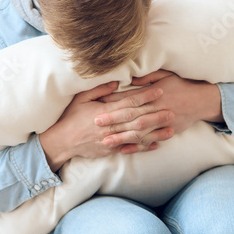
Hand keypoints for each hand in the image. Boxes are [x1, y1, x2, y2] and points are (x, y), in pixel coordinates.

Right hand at [38, 81, 172, 170]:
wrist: (61, 142)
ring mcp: (111, 140)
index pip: (129, 103)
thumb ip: (99, 89)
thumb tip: (116, 82)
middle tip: (172, 111)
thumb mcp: (81, 98)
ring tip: (171, 129)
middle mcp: (110, 126)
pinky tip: (157, 144)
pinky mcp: (110, 150)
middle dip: (155, 115)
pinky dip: (144, 147)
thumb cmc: (70, 117)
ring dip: (155, 133)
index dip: (145, 96)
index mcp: (104, 112)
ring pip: (137, 136)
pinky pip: (130, 149)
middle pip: (137, 120)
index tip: (158, 91)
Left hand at [96, 70, 222, 149]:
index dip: (113, 100)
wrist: (202, 100)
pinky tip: (124, 150)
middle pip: (131, 115)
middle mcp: (156, 108)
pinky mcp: (166, 132)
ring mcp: (161, 122)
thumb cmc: (181, 85)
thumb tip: (129, 78)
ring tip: (105, 141)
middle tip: (96, 123)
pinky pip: (150, 141)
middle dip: (113, 119)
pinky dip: (137, 146)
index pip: (129, 97)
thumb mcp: (166, 75)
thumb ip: (147, 77)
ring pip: (138, 131)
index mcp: (153, 94)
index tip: (99, 103)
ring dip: (121, 137)